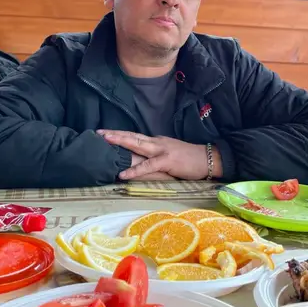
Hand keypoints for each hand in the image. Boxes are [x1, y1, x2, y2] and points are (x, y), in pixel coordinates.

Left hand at [99, 130, 222, 179]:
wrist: (208, 159)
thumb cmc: (189, 159)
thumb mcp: (169, 153)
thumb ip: (155, 154)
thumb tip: (141, 159)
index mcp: (156, 141)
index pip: (135, 136)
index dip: (120, 134)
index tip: (105, 133)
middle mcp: (156, 142)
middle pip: (132, 136)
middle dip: (115, 134)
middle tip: (99, 132)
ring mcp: (161, 150)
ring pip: (137, 144)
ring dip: (121, 142)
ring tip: (106, 142)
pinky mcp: (167, 161)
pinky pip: (147, 166)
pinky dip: (134, 169)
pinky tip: (123, 173)